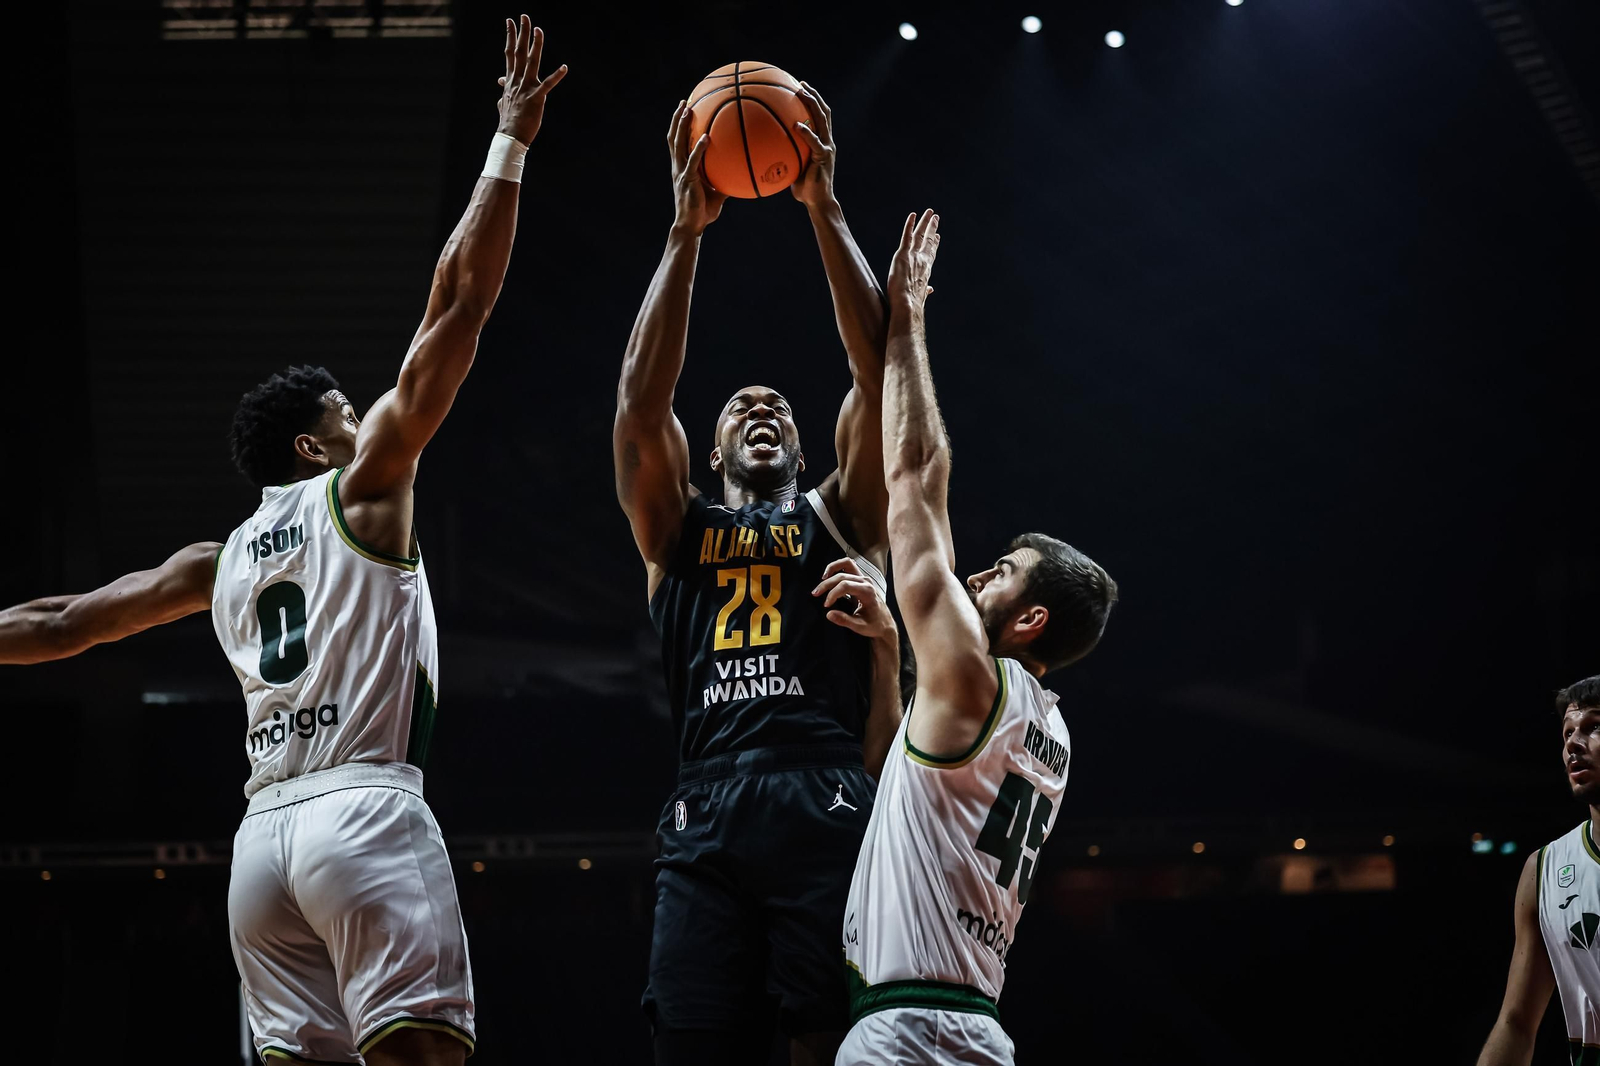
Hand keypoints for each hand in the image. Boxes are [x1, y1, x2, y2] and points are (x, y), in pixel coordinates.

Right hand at [495, 16, 566, 145]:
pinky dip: (557, 76)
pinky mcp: (537, 98)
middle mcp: (517, 80)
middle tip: (524, 16)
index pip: (509, 53)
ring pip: (531, 62)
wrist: (510, 136)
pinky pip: (548, 85)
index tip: (509, 21)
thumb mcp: (504, 101)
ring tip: (539, 30)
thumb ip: (504, 89)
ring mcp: (526, 88)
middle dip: (522, 33)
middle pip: (518, 52)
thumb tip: (500, 82)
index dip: (510, 36)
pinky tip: (564, 67)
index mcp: (511, 80)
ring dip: (535, 45)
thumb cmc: (509, 121)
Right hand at [668, 102, 726, 234]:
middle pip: (674, 137)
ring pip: (678, 144)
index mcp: (682, 167)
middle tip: (684, 102)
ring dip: (682, 125)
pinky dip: (698, 148)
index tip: (684, 110)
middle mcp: (678, 167)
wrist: (691, 226)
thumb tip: (742, 172)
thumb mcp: (717, 192)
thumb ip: (725, 179)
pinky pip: (693, 161)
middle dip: (678, 118)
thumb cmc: (703, 211)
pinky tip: (706, 137)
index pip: (678, 142)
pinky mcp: (687, 180)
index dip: (678, 126)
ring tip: (688, 110)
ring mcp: (680, 172)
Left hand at [789, 81, 836, 206]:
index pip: (820, 116)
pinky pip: (814, 142)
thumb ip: (785, 155)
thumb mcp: (792, 167)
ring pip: (822, 120)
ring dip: (812, 103)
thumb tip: (763, 149)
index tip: (799, 88)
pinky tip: (796, 125)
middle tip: (799, 84)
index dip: (812, 100)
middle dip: (813, 95)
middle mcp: (826, 141)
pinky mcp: (823, 157)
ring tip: (800, 93)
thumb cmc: (803, 188)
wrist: (817, 201)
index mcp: (822, 141)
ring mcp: (827, 148)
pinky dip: (806, 132)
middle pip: (823, 112)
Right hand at [813, 558, 896, 640]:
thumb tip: (829, 614)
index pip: (845, 586)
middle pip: (842, 576)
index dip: (832, 594)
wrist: (885, 624)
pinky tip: (829, 576)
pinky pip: (849, 566)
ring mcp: (864, 578)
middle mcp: (866, 581)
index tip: (826, 605)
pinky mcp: (861, 579)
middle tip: (816, 594)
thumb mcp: (860, 627)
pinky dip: (837, 568)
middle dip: (827, 584)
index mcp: (868, 592)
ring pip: (846, 564)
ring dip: (832, 569)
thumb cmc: (874, 625)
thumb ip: (844, 620)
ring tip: (822, 580)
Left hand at [888, 209, 939, 314]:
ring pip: (921, 235)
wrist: (907, 304)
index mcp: (926, 270)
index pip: (931, 253)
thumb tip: (931, 290)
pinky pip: (906, 236)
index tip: (937, 236)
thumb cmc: (912, 304)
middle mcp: (922, 260)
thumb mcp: (921, 296)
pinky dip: (910, 224)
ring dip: (925, 222)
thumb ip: (926, 291)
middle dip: (932, 228)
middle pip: (929, 240)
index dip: (934, 244)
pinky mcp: (903, 254)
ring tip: (929, 212)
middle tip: (935, 217)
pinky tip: (913, 215)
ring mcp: (914, 256)